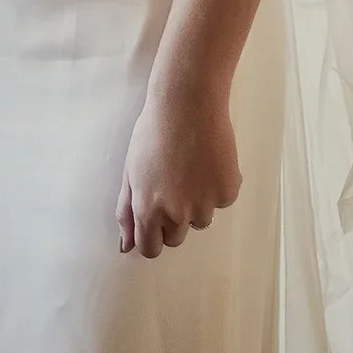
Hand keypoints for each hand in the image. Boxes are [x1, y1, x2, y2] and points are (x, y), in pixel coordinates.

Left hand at [116, 82, 240, 257]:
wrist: (188, 104)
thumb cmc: (153, 132)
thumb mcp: (130, 171)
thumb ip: (126, 212)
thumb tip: (125, 246)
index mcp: (148, 210)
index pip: (150, 249)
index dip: (151, 235)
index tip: (155, 220)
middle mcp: (177, 214)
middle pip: (176, 237)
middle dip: (173, 219)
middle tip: (172, 184)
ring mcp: (205, 205)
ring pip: (200, 220)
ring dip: (196, 203)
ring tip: (190, 167)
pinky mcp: (227, 192)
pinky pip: (221, 201)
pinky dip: (216, 187)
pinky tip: (208, 160)